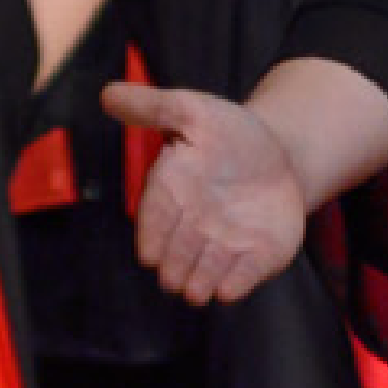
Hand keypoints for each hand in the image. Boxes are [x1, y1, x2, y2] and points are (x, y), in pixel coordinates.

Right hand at [118, 76, 310, 303]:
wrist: (279, 154)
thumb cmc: (226, 133)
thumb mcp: (193, 110)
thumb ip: (153, 106)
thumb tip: (108, 94)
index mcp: (172, 190)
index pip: (157, 214)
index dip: (153, 235)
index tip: (148, 254)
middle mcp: (194, 223)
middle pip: (181, 247)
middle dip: (177, 264)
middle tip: (172, 280)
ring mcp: (226, 242)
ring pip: (210, 267)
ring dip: (202, 280)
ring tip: (195, 293)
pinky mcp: (258, 254)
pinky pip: (247, 273)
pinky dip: (239, 283)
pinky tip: (230, 293)